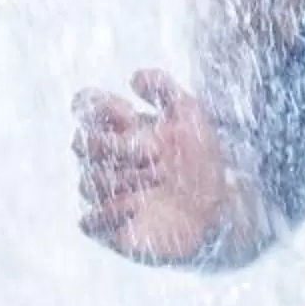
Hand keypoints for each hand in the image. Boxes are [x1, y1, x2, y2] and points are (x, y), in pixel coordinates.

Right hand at [73, 69, 233, 263]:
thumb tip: (134, 77)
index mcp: (119, 130)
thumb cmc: (203, 162)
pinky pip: (89, 221)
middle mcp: (107, 160)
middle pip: (83, 144)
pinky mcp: (110, 227)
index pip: (85, 108)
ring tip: (160, 177)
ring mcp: (105, 194)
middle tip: (157, 152)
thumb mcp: (191, 116)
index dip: (98, 106)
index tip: (128, 112)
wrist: (221, 210)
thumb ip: (164, 89)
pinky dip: (109, 211)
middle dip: (118, 146)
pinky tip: (138, 205)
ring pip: (89, 181)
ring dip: (124, 177)